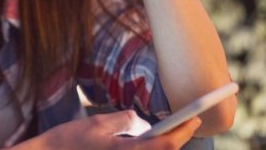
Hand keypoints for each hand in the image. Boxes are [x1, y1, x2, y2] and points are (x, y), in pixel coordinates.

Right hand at [7, 110, 201, 149]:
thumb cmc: (68, 141)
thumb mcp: (97, 124)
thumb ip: (123, 120)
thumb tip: (139, 120)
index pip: (166, 145)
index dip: (184, 131)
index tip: (196, 119)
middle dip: (176, 141)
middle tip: (184, 126)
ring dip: (161, 147)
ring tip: (166, 134)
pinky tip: (142, 143)